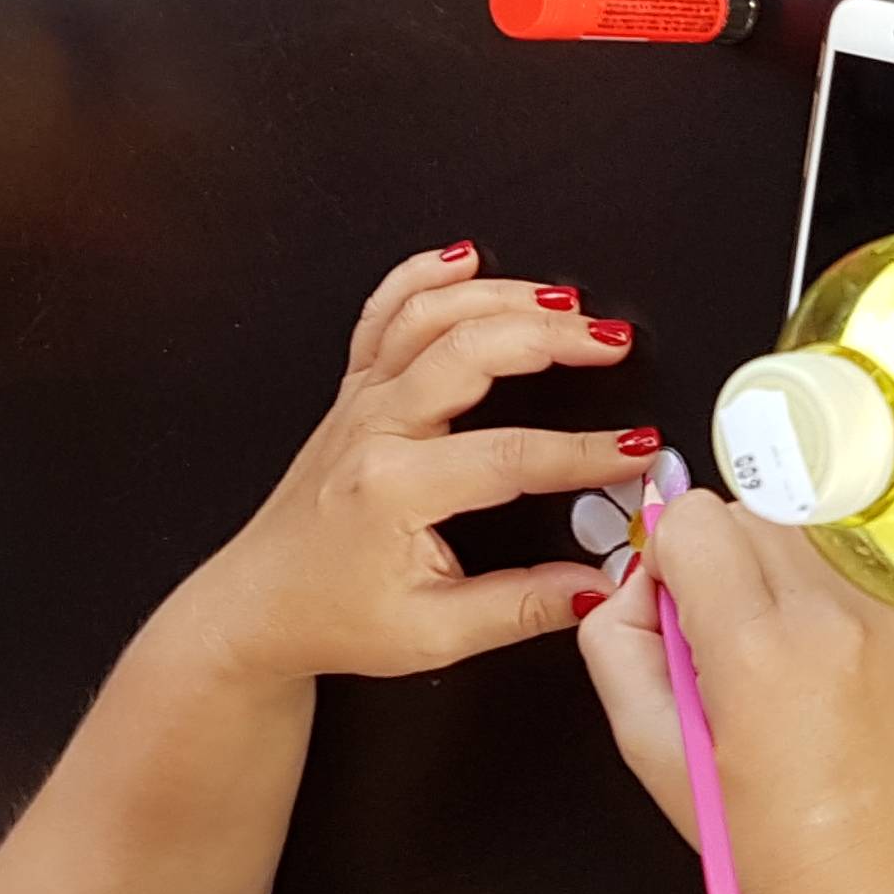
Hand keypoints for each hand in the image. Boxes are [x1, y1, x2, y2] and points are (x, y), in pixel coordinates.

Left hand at [174, 243, 656, 681]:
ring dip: (501, 296)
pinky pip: (381, 314)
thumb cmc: (328, 615)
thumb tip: (593, 585)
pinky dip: (421, 277)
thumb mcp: (433, 633)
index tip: (634, 451)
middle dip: (552, 337)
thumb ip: (521, 608)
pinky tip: (462, 260)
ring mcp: (359, 402)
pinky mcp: (353, 393)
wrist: (259, 606)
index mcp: (393, 487)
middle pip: (471, 351)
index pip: (511, 456)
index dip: (585, 453)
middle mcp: (373, 428)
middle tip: (611, 341)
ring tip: (565, 302)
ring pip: (429, 316)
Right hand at [578, 488, 893, 893]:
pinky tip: (818, 666)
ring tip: (772, 655)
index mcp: (760, 649)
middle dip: (717, 561)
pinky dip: (822, 593)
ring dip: (771, 570)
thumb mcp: (652, 754)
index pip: (692, 518)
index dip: (666, 561)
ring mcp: (889, 618)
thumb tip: (633, 583)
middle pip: (745, 511)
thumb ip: (615, 644)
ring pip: (801, 528)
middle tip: (718, 643)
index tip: (675, 613)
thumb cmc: (776, 849)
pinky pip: (851, 566)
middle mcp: (835, 618)